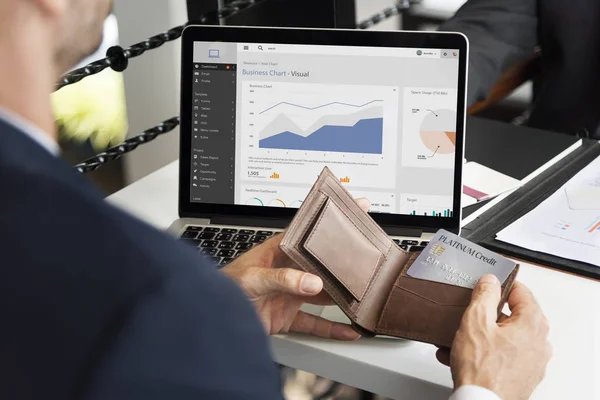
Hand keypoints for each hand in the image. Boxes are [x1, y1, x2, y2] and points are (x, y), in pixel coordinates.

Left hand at [221, 198, 370, 340]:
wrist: (210, 319)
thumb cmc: (222, 289)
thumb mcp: (252, 278)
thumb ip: (282, 279)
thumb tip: (311, 282)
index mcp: (278, 251)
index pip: (309, 231)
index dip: (331, 220)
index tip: (354, 207)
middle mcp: (288, 271)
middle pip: (322, 263)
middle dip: (343, 261)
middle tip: (368, 258)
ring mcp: (290, 294)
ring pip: (323, 293)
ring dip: (341, 295)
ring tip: (362, 295)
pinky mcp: (288, 317)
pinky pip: (316, 322)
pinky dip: (332, 328)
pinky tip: (347, 329)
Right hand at [437, 275, 551, 399]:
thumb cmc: (482, 369)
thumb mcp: (476, 320)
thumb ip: (484, 295)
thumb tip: (490, 281)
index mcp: (533, 323)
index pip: (520, 291)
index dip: (499, 286)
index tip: (485, 287)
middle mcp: (539, 342)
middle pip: (512, 316)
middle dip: (486, 315)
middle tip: (469, 315)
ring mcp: (532, 362)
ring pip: (504, 338)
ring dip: (481, 335)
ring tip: (458, 338)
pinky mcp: (522, 377)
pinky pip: (502, 356)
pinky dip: (484, 352)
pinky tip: (461, 355)